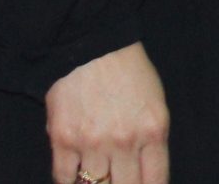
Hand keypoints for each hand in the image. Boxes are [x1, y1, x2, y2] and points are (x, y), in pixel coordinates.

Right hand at [45, 42, 169, 183]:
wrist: (92, 47)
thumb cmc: (129, 72)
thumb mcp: (155, 103)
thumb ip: (151, 140)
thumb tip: (145, 174)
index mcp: (153, 131)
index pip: (155, 180)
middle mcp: (124, 142)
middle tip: (120, 180)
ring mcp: (92, 143)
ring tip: (99, 178)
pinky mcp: (62, 140)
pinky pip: (64, 179)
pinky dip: (69, 182)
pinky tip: (74, 178)